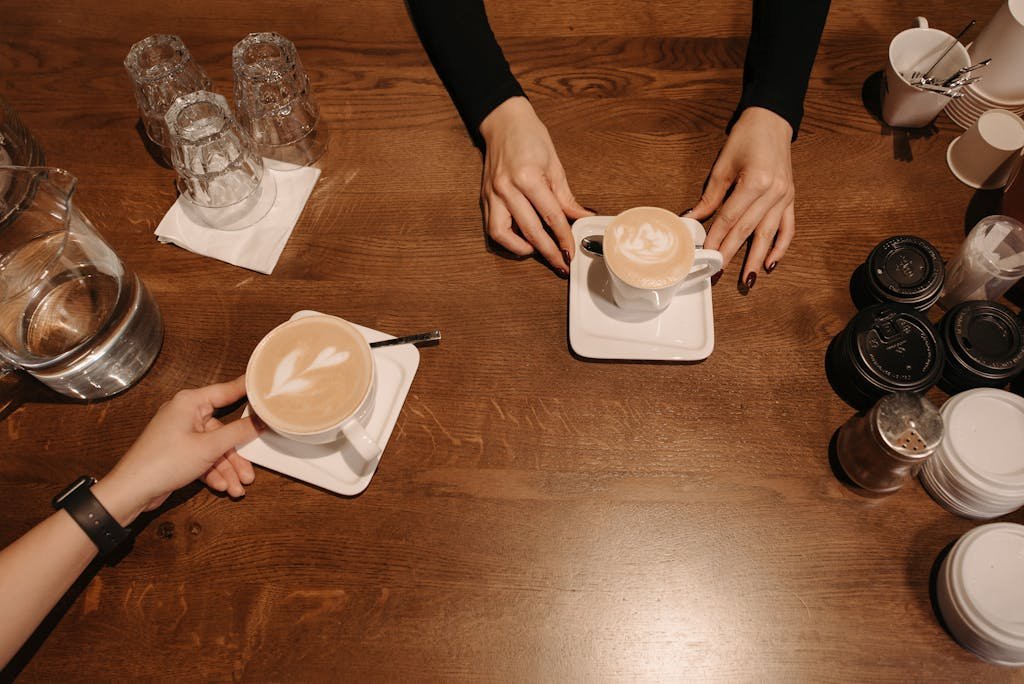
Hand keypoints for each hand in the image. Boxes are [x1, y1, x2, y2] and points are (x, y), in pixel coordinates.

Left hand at [96, 376, 261, 522]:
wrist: (133, 491)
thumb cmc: (162, 462)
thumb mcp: (209, 447)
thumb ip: (238, 432)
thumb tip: (260, 420)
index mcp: (189, 403)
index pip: (227, 391)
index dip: (249, 392)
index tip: (268, 390)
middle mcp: (185, 414)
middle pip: (224, 429)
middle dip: (237, 455)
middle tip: (250, 470)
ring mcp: (181, 434)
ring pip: (215, 448)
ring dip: (227, 469)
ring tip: (237, 488)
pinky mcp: (179, 452)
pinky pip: (204, 458)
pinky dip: (213, 473)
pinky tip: (221, 487)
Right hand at [478, 96, 592, 274]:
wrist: (503, 122)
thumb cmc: (530, 137)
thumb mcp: (554, 164)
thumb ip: (566, 196)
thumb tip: (581, 217)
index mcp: (527, 177)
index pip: (551, 215)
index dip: (564, 237)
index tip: (571, 251)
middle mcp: (507, 188)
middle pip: (530, 230)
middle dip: (548, 251)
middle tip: (561, 264)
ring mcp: (493, 194)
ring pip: (502, 234)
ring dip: (520, 249)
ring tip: (536, 253)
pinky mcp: (485, 198)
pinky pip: (492, 227)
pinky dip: (507, 239)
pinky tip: (520, 242)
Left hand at [687, 107, 794, 289]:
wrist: (772, 120)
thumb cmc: (746, 138)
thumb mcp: (723, 165)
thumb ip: (710, 196)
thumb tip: (691, 218)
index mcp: (755, 182)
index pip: (730, 217)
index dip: (716, 237)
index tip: (705, 254)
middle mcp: (774, 192)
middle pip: (748, 230)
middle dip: (731, 253)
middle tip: (717, 274)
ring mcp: (785, 196)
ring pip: (769, 234)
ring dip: (757, 258)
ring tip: (747, 279)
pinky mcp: (791, 198)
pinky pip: (788, 228)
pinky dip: (780, 246)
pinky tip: (770, 263)